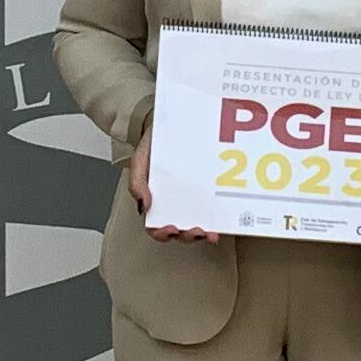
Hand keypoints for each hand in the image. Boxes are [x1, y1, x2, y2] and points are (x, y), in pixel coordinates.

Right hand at [118, 124, 215, 244]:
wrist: (168, 124)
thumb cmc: (151, 146)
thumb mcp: (139, 161)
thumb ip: (137, 183)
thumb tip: (144, 206)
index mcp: (156, 203)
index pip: (156, 228)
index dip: (162, 234)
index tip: (171, 228)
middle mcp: (174, 205)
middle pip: (180, 232)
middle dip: (189, 236)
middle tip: (197, 231)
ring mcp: (191, 199)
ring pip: (198, 224)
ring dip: (205, 233)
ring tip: (212, 232)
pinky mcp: (206, 190)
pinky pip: (212, 208)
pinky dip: (217, 217)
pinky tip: (223, 218)